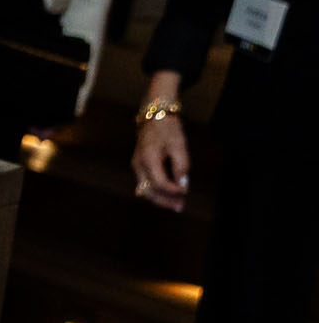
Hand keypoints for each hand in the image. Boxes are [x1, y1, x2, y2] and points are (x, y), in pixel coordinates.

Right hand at [133, 78, 190, 207]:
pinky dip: (157, 191)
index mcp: (148, 159)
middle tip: (180, 206)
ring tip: (175, 204)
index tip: (185, 192)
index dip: (173, 190)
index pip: (159, 183)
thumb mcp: (179, 144)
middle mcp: (138, 165)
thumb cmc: (168, 128)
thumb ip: (181, 165)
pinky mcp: (139, 165)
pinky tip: (168, 194)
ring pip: (145, 190)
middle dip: (165, 201)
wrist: (154, 115)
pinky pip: (146, 183)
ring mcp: (136, 166)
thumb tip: (183, 184)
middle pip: (148, 191)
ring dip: (160, 198)